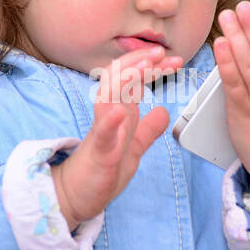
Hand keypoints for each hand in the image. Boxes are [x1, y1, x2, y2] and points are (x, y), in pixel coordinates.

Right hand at [50, 46, 183, 230]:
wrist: (75, 197)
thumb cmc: (100, 172)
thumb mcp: (133, 148)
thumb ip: (147, 130)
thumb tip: (164, 112)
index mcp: (119, 114)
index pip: (133, 81)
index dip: (152, 67)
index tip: (175, 60)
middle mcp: (109, 117)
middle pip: (120, 79)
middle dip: (140, 62)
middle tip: (160, 52)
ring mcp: (102, 133)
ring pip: (109, 96)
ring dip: (127, 79)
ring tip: (144, 66)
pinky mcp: (98, 153)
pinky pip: (102, 134)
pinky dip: (110, 120)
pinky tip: (119, 111)